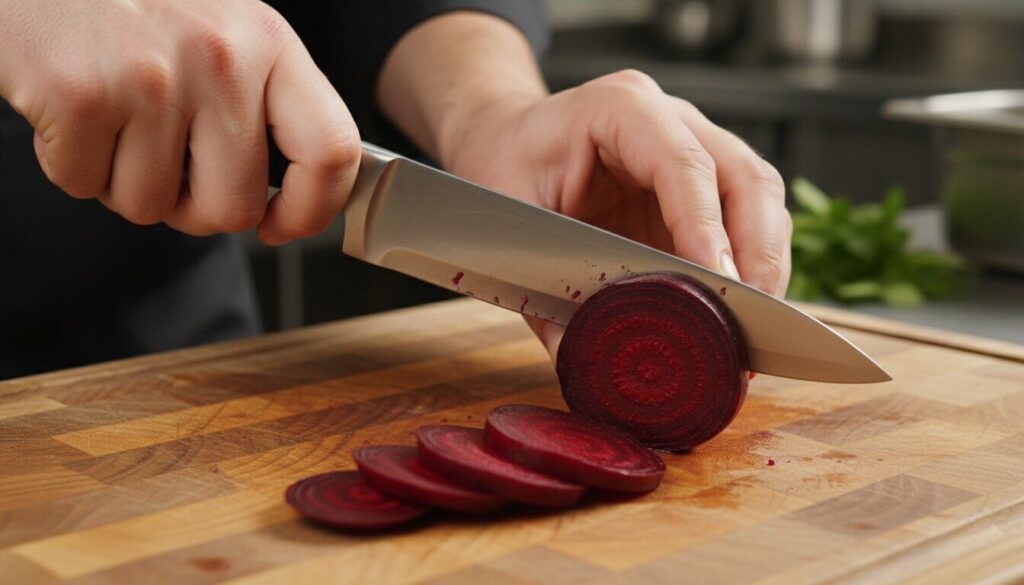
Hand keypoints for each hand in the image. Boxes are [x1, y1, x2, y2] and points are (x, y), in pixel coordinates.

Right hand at [0, 0, 359, 243]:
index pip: (331, 150)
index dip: (312, 210)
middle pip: (233, 206)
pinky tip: (74, 111)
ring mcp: (153, 79)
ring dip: (125, 181)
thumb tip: (291, 197)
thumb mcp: (226, 33)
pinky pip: (85, 185)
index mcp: (269, 44)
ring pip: (151, 206)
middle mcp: (221, 60)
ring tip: (114, 119)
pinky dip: (73, 164)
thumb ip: (265, 103)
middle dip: (194, 209)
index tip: (282, 226)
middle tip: (168, 167)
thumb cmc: (135, 6)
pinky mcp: (83, 96)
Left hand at [442, 71, 791, 355]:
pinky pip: (745, 218)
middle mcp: (669, 118)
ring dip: (765, 260)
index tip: (718, 284)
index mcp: (619, 108)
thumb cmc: (503, 166)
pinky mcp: (701, 184)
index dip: (705, 227)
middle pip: (743, 176)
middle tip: (751, 318)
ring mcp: (693, 146)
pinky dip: (751, 263)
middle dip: (756, 251)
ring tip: (752, 325)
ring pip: (758, 195)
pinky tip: (739, 309)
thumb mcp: (509, 224)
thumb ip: (544, 293)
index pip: (682, 164)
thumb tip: (582, 357)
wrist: (503, 138)